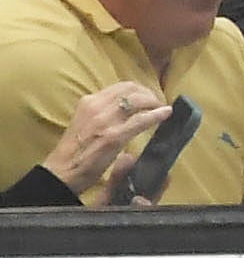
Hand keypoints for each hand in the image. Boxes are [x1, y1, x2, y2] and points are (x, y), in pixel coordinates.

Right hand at [42, 77, 167, 203]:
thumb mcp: (86, 122)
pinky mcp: (113, 136)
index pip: (121, 87)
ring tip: (162, 110)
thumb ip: (103, 112)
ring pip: (138, 101)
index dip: (140, 90)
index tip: (149, 97)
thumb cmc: (76, 150)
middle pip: (132, 90)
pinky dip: (157, 115)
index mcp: (89, 102)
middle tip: (159, 104)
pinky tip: (167, 114)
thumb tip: (127, 107)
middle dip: (150, 94)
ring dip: (155, 103)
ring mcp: (105, 121)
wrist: (62, 171)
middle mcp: (96, 107)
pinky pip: (141, 120)